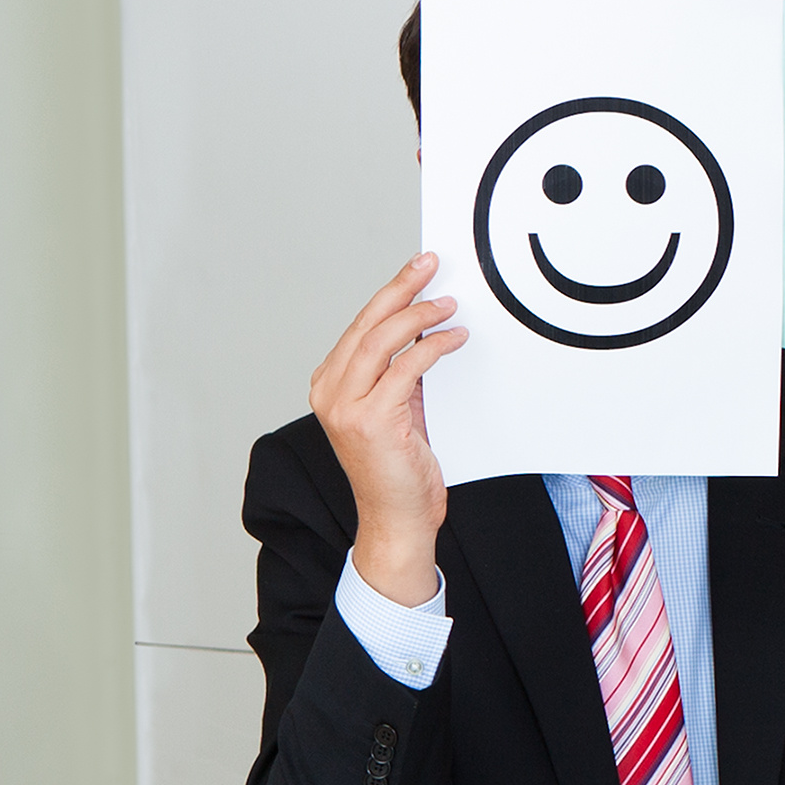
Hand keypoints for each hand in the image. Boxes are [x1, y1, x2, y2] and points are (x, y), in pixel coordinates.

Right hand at [310, 254, 462, 605]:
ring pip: (381, 340)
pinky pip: (407, 368)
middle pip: (367, 324)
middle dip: (400, 289)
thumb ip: (402, 378)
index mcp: (330, 385)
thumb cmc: (400, 472)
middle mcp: (329, 391)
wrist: (397, 520)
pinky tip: (455, 338)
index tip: (416, 270)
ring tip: (449, 303)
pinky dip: (433, 347)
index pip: (360, 327)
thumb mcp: (399, 413)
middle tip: (430, 264)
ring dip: (419, 315)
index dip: (388, 295)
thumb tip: (426, 337)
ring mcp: (346, 405)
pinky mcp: (372, 419)